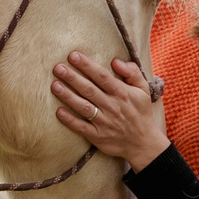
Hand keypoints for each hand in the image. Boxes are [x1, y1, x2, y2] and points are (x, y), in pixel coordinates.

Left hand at [51, 51, 169, 169]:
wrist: (143, 143)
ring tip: (54, 85)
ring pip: (83, 107)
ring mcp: (104, 122)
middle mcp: (112, 106)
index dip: (87, 65)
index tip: (73, 56)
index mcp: (122, 93)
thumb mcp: (143, 89)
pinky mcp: (98, 136)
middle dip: (72, 77)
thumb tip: (115, 61)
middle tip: (57, 67)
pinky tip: (58, 112)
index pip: (102, 76)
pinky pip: (81, 127)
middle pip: (89, 89)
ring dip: (68, 96)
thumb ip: (132, 72)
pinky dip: (70, 120)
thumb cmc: (140, 112)